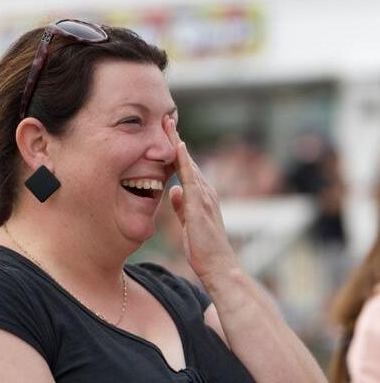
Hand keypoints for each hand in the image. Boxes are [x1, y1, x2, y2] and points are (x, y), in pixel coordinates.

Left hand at [163, 116, 239, 284]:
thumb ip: (181, 206)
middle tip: (165, 117)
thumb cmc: (203, 247)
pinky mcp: (200, 204)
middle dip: (176, 138)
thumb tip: (173, 191)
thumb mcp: (188, 222)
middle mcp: (204, 191)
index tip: (164, 133)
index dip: (175, 150)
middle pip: (187, 159)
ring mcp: (204, 196)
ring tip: (167, 123)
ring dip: (178, 142)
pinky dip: (185, 160)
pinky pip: (191, 177)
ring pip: (189, 162)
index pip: (185, 167)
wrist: (218, 265)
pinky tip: (178, 146)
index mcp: (200, 196)